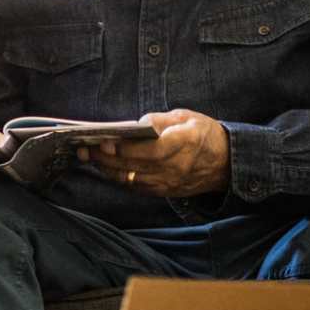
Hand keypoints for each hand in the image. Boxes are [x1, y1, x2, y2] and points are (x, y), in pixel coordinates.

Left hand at [84, 109, 230, 197]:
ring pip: (133, 179)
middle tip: (84, 150)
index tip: (103, 142)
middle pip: (135, 166)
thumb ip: (159, 120)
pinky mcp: (166, 192)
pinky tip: (107, 168)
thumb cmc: (203, 134)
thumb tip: (133, 126)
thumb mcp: (185, 116)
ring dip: (108, 169)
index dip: (124, 148)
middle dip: (106, 158)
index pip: (150, 150)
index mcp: (185, 143)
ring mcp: (171, 183)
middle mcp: (177, 167)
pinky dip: (120, 178)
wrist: (225, 163)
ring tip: (90, 157)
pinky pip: (138, 187)